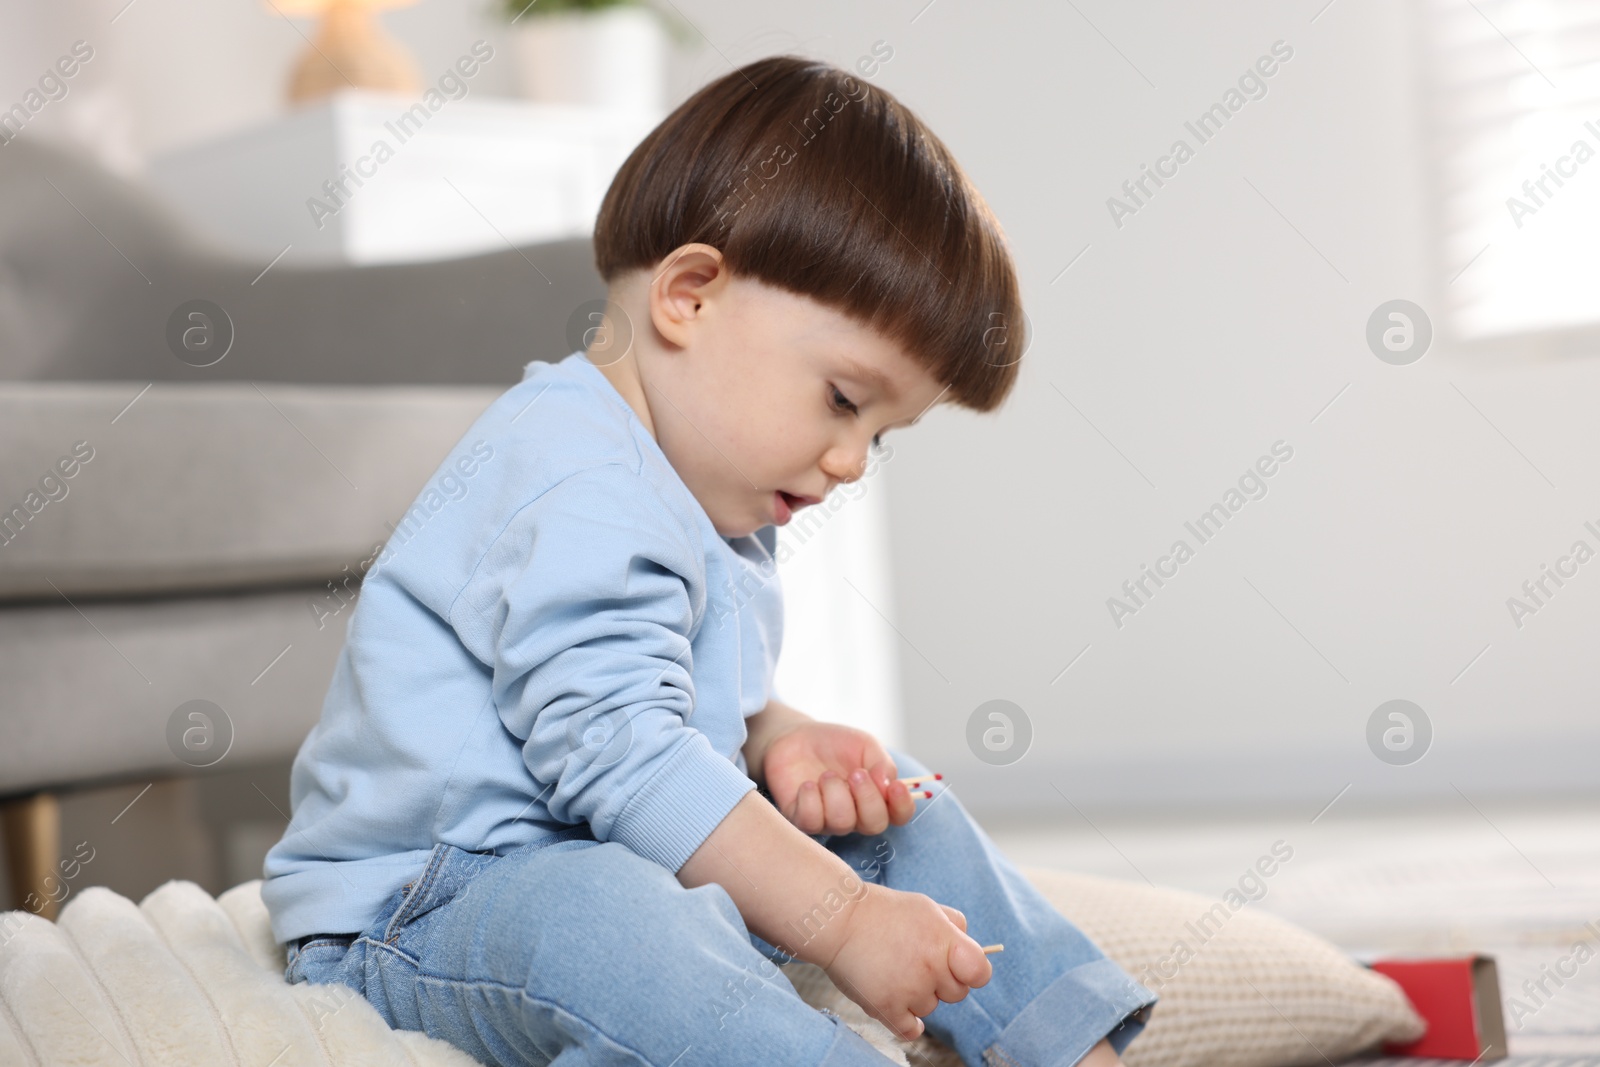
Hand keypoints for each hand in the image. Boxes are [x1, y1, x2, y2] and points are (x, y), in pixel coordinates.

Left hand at [761, 722, 918, 834]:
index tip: (895, 786)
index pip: (899, 815)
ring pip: (843, 823)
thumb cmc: (835, 743)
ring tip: (826, 775)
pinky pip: (812, 821)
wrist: (795, 736)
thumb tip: (888, 785)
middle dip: (868, 798)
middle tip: (856, 773)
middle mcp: (856, 815)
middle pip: (874, 825)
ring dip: (836, 793)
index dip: (902, 806)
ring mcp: (829, 820)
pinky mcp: (802, 819)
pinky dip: (811, 799)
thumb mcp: (865, 745)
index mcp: (877, 797)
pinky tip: (808, 784)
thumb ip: (882, 764)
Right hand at [823, 883, 991, 1040]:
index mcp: (943, 940)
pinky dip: (906, 1022)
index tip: (961, 969)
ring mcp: (908, 990)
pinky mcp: (886, 1008)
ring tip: (893, 972)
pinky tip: (897, 1004)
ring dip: (917, 997)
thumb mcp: (925, 907)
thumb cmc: (884, 912)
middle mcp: (930, 967)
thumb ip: (954, 927)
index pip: (980, 972)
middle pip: (957, 994)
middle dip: (942, 982)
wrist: (839, 920)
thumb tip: (973, 951)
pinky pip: (910, 1030)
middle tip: (916, 963)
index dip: (973, 972)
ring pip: (930, 1009)